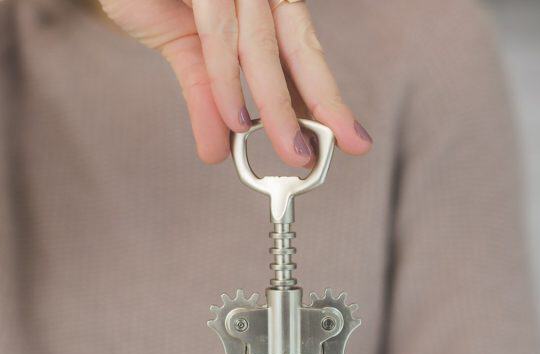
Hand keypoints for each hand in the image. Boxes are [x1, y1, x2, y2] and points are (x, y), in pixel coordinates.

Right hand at [98, 0, 372, 164]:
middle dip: (324, 107)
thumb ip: (208, 100)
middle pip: (301, 52)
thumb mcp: (189, 55)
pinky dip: (227, 83)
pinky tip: (237, 121)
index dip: (326, 100)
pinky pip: (219, 37)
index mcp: (266, 7)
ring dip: (278, 110)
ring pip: (263, 52)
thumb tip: (218, 152)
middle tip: (336, 150)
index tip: (350, 139)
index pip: (303, 57)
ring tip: (290, 153)